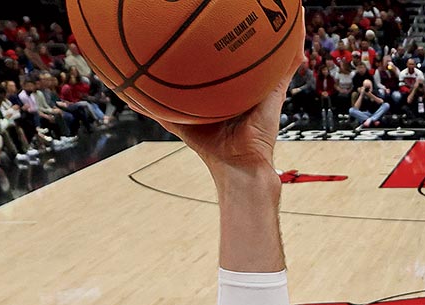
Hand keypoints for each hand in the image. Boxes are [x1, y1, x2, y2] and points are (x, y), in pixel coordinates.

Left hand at [139, 18, 303, 172]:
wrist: (240, 168)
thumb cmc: (211, 149)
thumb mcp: (179, 123)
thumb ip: (158, 108)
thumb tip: (127, 95)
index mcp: (223, 89)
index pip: (219, 56)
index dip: (215, 36)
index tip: (208, 16)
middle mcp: (244, 82)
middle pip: (245, 44)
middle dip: (247, 21)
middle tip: (245, 1)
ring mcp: (262, 83)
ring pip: (269, 47)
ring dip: (273, 22)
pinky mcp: (277, 87)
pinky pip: (287, 59)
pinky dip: (295, 36)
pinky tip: (296, 12)